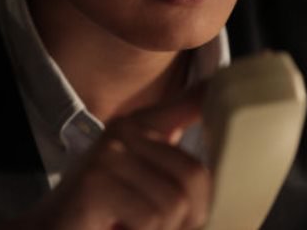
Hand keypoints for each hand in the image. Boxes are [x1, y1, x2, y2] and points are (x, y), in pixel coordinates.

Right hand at [15, 85, 211, 229]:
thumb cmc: (99, 209)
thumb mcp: (141, 170)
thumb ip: (172, 131)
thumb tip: (211, 90)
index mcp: (135, 125)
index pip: (191, 114)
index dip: (206, 123)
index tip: (210, 128)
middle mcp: (121, 131)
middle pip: (194, 176)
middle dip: (187, 215)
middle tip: (155, 226)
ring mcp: (107, 156)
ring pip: (175, 203)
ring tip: (131, 226)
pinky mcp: (96, 185)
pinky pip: (151, 218)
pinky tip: (115, 228)